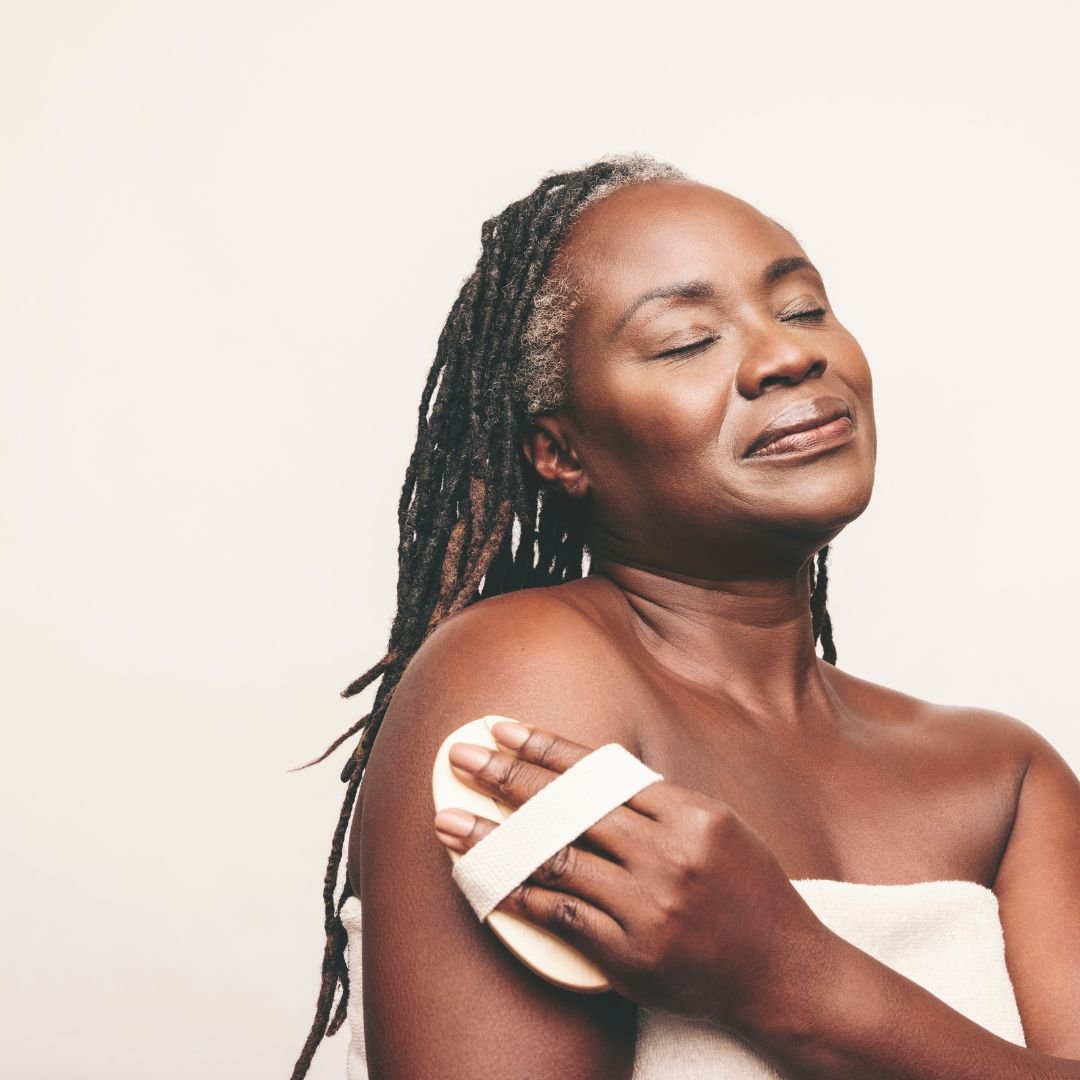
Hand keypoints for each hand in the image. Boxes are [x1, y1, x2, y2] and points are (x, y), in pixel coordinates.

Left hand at [433, 721, 827, 1026]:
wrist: (783, 973)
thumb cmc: (749, 891)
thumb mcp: (716, 827)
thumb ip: (656, 801)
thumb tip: (585, 773)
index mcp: (691, 814)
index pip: (599, 770)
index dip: (544, 746)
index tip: (500, 728)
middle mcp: (669, 855)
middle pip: (569, 808)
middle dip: (505, 777)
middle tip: (458, 757)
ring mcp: (650, 907)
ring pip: (554, 861)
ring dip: (493, 840)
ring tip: (447, 821)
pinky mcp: (634, 955)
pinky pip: (561, 919)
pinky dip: (518, 898)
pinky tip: (484, 883)